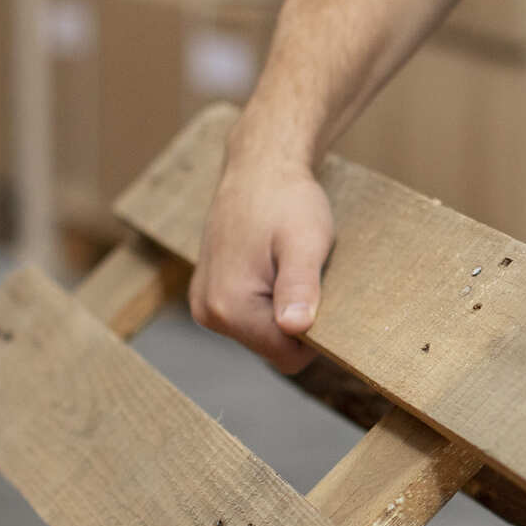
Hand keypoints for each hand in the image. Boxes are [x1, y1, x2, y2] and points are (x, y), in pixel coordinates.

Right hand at [187, 146, 336, 374]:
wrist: (259, 168)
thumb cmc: (288, 201)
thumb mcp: (305, 242)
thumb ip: (299, 286)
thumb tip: (295, 328)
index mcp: (229, 307)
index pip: (288, 357)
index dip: (315, 333)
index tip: (321, 291)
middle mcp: (208, 313)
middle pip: (272, 348)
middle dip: (296, 319)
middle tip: (304, 273)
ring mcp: (204, 304)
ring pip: (262, 334)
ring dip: (282, 309)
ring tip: (288, 266)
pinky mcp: (209, 294)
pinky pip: (249, 317)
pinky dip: (268, 300)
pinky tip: (273, 267)